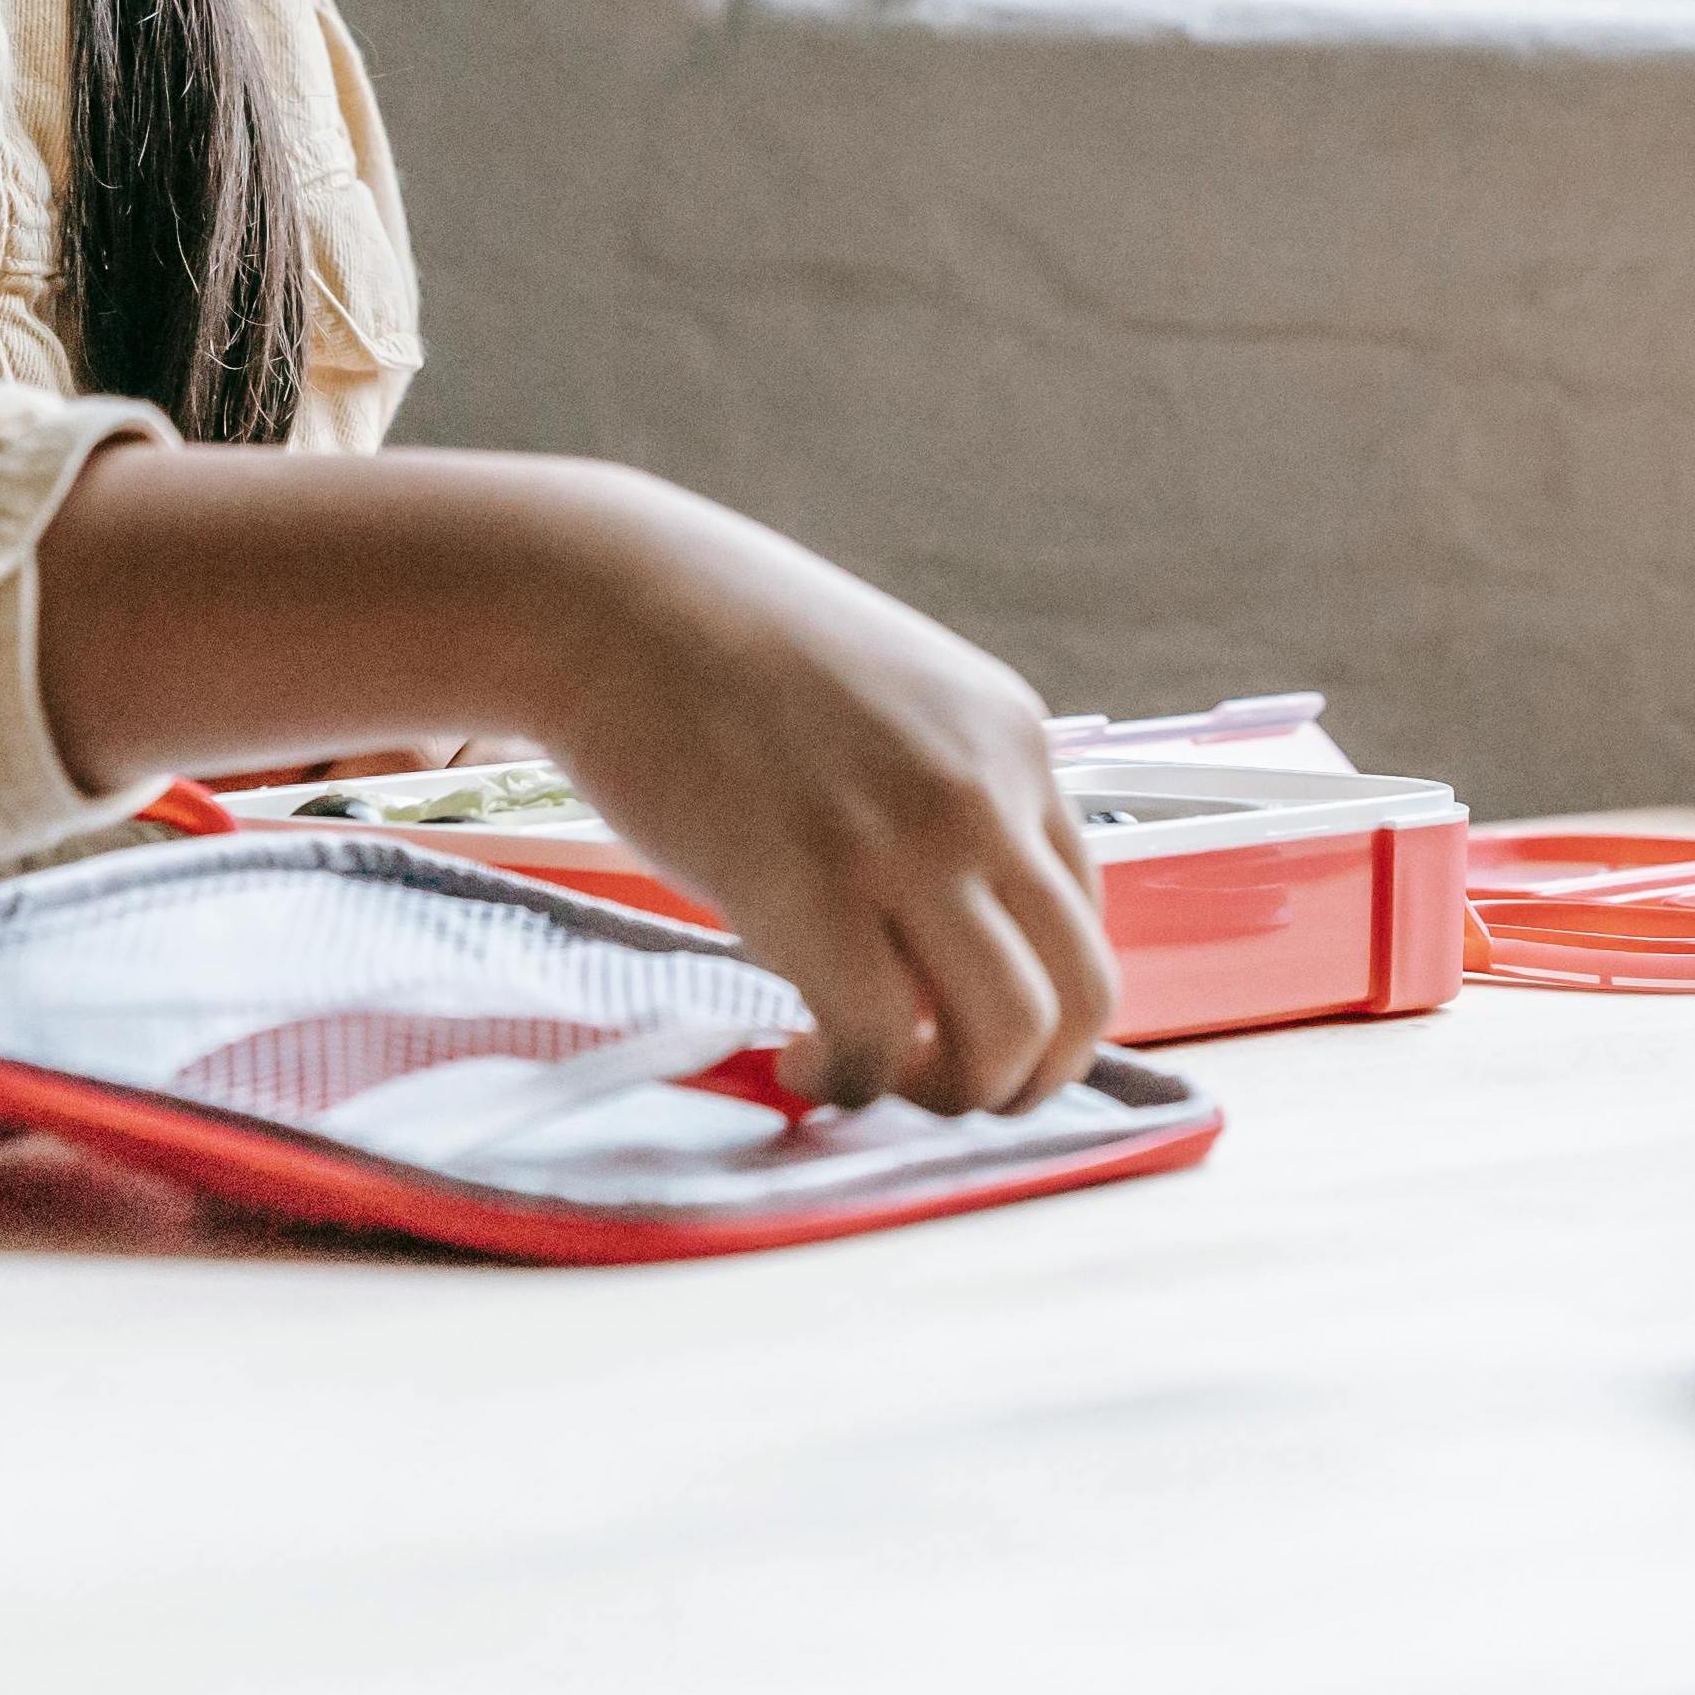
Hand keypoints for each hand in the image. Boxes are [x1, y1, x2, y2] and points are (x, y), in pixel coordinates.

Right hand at [498, 480, 1119, 1117]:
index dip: (1034, 1002)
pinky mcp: (811, 884)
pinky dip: (850, 1083)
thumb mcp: (883, 709)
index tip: (953, 1025)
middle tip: (938, 1089)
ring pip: (1011, 1034)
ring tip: (869, 1074)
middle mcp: (985, 793)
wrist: (610, 599)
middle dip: (1025, 1081)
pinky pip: (878, 1039)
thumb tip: (937, 948)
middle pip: (1085, 996)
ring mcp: (906, 838)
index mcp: (1015, 744)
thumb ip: (934, 806)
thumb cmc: (723, 662)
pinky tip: (801, 1057)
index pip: (1085, 920)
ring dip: (952, 1096)